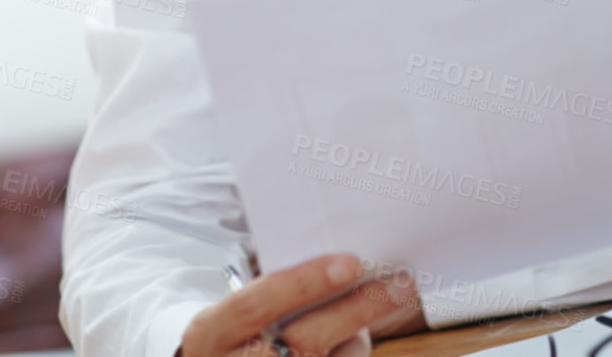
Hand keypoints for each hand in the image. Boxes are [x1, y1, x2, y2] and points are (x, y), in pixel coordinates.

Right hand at [179, 254, 426, 356]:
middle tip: (400, 284)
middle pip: (305, 340)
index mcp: (211, 334)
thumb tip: (344, 265)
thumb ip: (275, 293)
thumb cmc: (237, 336)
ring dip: (356, 340)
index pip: (257, 303)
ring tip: (369, 313)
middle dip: (358, 310)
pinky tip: (350, 341)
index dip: (304, 283)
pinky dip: (350, 354)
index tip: (350, 263)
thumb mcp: (234, 314)